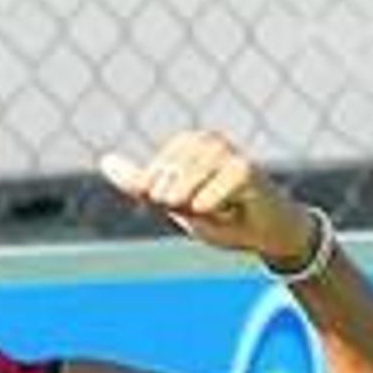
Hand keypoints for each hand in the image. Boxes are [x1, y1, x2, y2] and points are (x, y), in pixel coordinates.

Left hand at [99, 131, 314, 266]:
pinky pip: (206, 198)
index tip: (194, 203)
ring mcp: (226, 151)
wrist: (266, 233)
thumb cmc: (222, 216)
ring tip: (221, 209)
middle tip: (212, 208)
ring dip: (197, 212)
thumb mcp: (173, 201)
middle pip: (162, 188)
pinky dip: (212, 210)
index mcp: (185, 143)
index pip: (148, 183)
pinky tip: (230, 210)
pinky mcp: (245, 169)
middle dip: (182, 209)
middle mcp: (205, 140)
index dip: (167, 204)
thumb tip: (105, 160)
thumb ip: (139, 183)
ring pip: (181, 192)